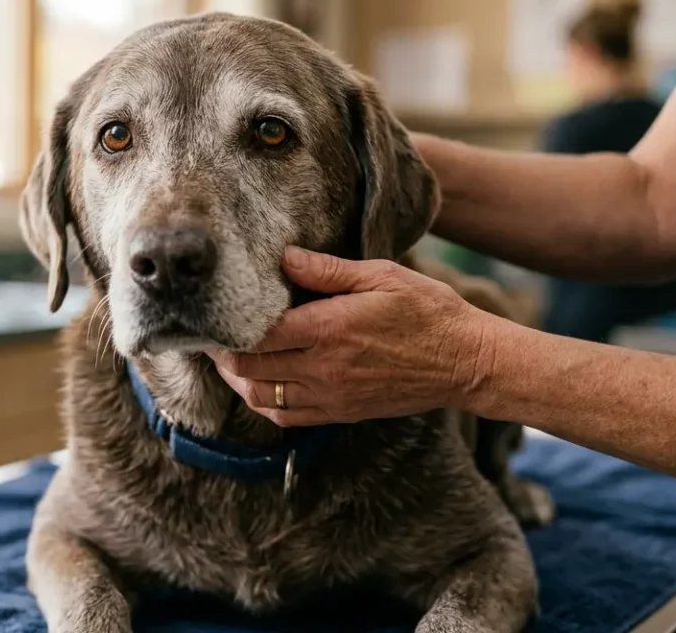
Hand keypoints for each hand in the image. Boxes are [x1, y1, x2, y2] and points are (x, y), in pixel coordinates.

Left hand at [207, 247, 497, 425]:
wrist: (466, 362)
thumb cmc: (428, 311)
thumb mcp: (381, 276)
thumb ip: (327, 270)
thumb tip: (284, 258)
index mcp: (329, 330)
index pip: (259, 335)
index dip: (228, 327)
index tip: (213, 314)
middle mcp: (324, 369)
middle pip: (250, 369)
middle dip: (223, 354)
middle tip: (209, 335)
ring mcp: (331, 396)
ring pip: (261, 398)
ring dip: (238, 381)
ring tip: (227, 359)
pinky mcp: (340, 412)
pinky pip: (286, 416)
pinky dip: (263, 403)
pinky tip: (258, 384)